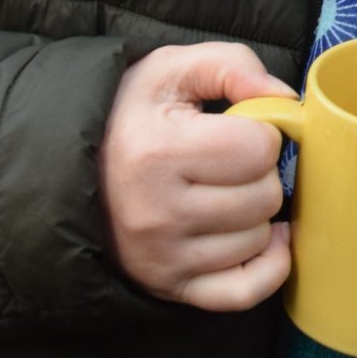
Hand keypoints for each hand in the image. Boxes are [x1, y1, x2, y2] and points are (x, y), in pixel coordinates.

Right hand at [99, 42, 296, 310]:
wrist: (71, 170)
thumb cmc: (131, 115)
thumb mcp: (171, 69)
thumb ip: (233, 66)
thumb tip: (285, 99)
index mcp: (157, 152)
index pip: (258, 148)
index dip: (260, 132)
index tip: (238, 128)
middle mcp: (156, 213)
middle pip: (264, 196)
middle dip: (260, 172)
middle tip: (230, 162)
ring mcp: (162, 258)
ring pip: (259, 239)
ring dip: (256, 213)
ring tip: (224, 191)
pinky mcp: (170, 287)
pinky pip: (245, 292)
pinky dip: (268, 266)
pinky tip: (263, 238)